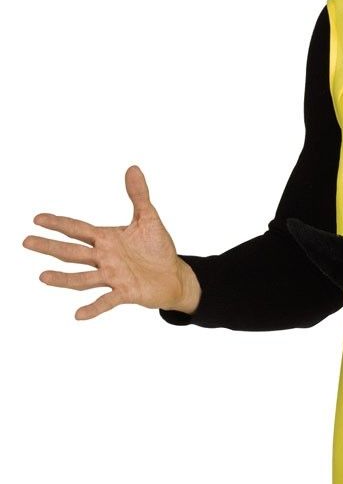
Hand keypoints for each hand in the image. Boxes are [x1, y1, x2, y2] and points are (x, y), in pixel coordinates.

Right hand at [22, 165, 199, 319]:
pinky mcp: (125, 293)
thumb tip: (133, 168)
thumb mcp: (149, 219)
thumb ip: (139, 195)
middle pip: (72, 252)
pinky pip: (106, 301)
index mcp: (106, 239)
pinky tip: (78, 315)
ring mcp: (112, 276)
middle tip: (26, 242)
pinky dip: (93, 308)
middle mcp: (104, 258)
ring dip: (63, 279)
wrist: (174, 275)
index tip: (38, 219)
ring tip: (43, 277)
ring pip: (82, 278)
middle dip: (49, 247)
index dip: (58, 223)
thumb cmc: (158, 249)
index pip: (77, 229)